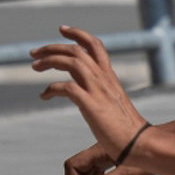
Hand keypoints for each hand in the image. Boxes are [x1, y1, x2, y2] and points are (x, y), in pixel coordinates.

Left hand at [33, 26, 150, 174]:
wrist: (139, 144)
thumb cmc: (127, 130)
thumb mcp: (114, 104)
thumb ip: (101, 94)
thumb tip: (87, 96)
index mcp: (110, 77)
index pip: (95, 45)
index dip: (77, 34)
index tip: (62, 30)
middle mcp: (104, 79)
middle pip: (77, 50)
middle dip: (53, 47)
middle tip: (34, 53)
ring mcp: (98, 91)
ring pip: (71, 62)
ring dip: (49, 61)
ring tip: (34, 66)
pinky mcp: (91, 105)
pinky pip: (66, 87)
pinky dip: (51, 88)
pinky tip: (44, 96)